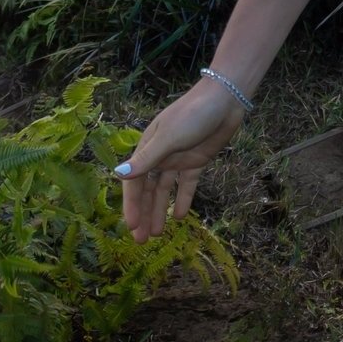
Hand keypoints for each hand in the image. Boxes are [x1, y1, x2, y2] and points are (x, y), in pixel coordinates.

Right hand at [117, 76, 244, 240]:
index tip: (131, 226)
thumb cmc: (192, 115)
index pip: (135, 182)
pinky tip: (178, 216)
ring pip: (165, 190)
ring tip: (157, 234)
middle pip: (148, 190)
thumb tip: (118, 175)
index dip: (132, 204)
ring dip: (160, 211)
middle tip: (141, 240)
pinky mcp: (196, 162)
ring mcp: (178, 159)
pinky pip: (186, 185)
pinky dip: (182, 199)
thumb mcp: (168, 139)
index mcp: (147, 148)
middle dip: (143, 213)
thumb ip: (146, 160)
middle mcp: (160, 156)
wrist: (224, 101)